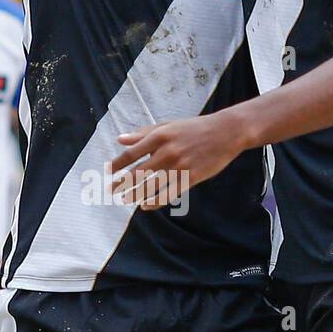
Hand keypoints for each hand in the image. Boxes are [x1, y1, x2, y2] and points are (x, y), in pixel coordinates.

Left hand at [109, 114, 247, 209]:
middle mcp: (167, 151)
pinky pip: (169, 194)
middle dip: (122, 183)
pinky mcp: (191, 177)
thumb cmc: (193, 128)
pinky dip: (155, 201)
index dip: (117, 165)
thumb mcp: (167, 125)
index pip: (131, 153)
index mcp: (159, 136)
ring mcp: (179, 166)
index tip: (108, 172)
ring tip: (125, 199)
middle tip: (111, 190)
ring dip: (136, 194)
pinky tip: (145, 206)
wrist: (225, 132)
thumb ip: (143, 133)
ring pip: (152, 185)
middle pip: (138, 172)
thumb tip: (120, 139)